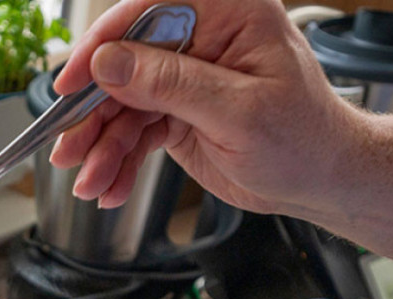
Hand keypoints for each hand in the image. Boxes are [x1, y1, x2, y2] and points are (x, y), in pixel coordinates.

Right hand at [50, 0, 361, 216]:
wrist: (323, 181)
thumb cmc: (306, 139)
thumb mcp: (238, 112)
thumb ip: (171, 84)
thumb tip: (111, 62)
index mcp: (228, 13)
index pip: (148, 12)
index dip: (103, 45)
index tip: (73, 82)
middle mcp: (202, 39)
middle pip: (123, 64)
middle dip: (94, 113)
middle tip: (70, 149)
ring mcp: (186, 77)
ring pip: (122, 104)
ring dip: (101, 147)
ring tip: (91, 182)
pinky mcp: (177, 112)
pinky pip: (133, 132)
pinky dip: (119, 162)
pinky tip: (111, 187)